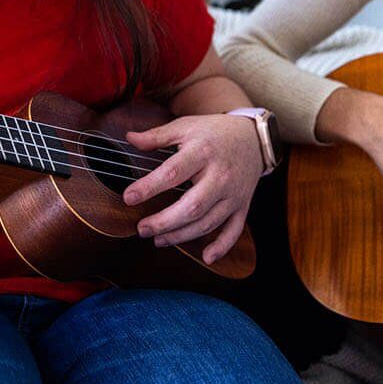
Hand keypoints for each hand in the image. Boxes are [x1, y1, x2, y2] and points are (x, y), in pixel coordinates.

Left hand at [121, 114, 264, 263]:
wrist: (254, 138)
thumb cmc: (214, 132)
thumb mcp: (186, 126)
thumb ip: (157, 136)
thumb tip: (129, 138)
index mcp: (202, 151)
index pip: (173, 173)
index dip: (149, 187)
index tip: (128, 198)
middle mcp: (220, 175)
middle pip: (192, 206)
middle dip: (164, 222)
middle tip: (141, 228)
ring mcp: (233, 193)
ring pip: (208, 222)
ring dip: (181, 235)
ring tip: (158, 239)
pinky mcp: (243, 205)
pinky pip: (234, 230)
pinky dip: (222, 246)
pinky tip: (206, 257)